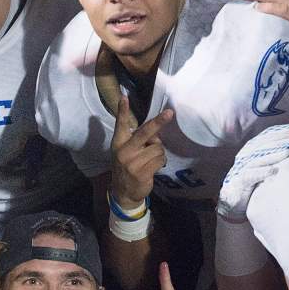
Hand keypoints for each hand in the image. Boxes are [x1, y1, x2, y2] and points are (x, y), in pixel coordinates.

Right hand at [110, 96, 171, 210]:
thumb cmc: (127, 167)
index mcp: (118, 143)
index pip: (121, 125)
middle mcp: (124, 151)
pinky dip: (161, 162)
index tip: (124, 97)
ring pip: (157, 148)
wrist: (123, 192)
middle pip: (145, 132)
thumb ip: (137, 141)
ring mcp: (133, 163)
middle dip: (158, 122)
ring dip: (159, 153)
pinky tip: (154, 167)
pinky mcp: (142, 172)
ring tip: (151, 160)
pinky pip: (160, 159)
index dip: (122, 111)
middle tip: (170, 113)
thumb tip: (156, 133)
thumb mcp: (126, 152)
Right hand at [217, 123, 288, 221]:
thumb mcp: (265, 165)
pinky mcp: (239, 181)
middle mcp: (247, 154)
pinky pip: (250, 175)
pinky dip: (261, 172)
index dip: (287, 130)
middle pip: (266, 142)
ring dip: (274, 152)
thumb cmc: (254, 182)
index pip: (270, 134)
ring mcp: (242, 167)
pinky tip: (273, 171)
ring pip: (259, 157)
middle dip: (284, 137)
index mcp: (253, 147)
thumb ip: (278, 154)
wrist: (232, 200)